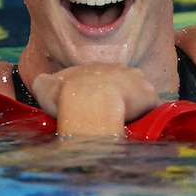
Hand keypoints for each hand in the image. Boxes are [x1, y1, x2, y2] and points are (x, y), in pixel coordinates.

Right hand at [32, 63, 158, 136]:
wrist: (89, 101)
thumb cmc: (65, 94)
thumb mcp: (44, 85)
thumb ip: (44, 83)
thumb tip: (44, 83)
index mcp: (95, 67)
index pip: (99, 78)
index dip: (95, 93)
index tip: (91, 107)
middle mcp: (118, 68)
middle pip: (121, 83)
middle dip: (117, 97)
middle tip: (108, 116)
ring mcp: (137, 81)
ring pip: (137, 93)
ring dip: (133, 105)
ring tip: (125, 123)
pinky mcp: (150, 97)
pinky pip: (151, 108)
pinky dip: (147, 116)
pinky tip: (140, 128)